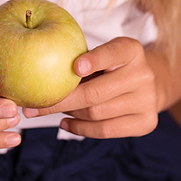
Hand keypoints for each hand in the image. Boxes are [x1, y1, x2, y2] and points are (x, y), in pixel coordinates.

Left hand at [22, 36, 158, 138]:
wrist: (147, 85)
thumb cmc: (111, 67)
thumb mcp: (102, 55)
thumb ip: (81, 60)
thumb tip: (36, 72)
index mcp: (132, 50)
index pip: (113, 52)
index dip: (95, 60)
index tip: (75, 67)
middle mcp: (144, 74)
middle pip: (96, 92)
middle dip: (60, 100)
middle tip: (32, 105)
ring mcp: (148, 100)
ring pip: (97, 113)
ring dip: (69, 114)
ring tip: (51, 110)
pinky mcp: (147, 122)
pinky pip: (105, 130)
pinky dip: (80, 128)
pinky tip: (64, 124)